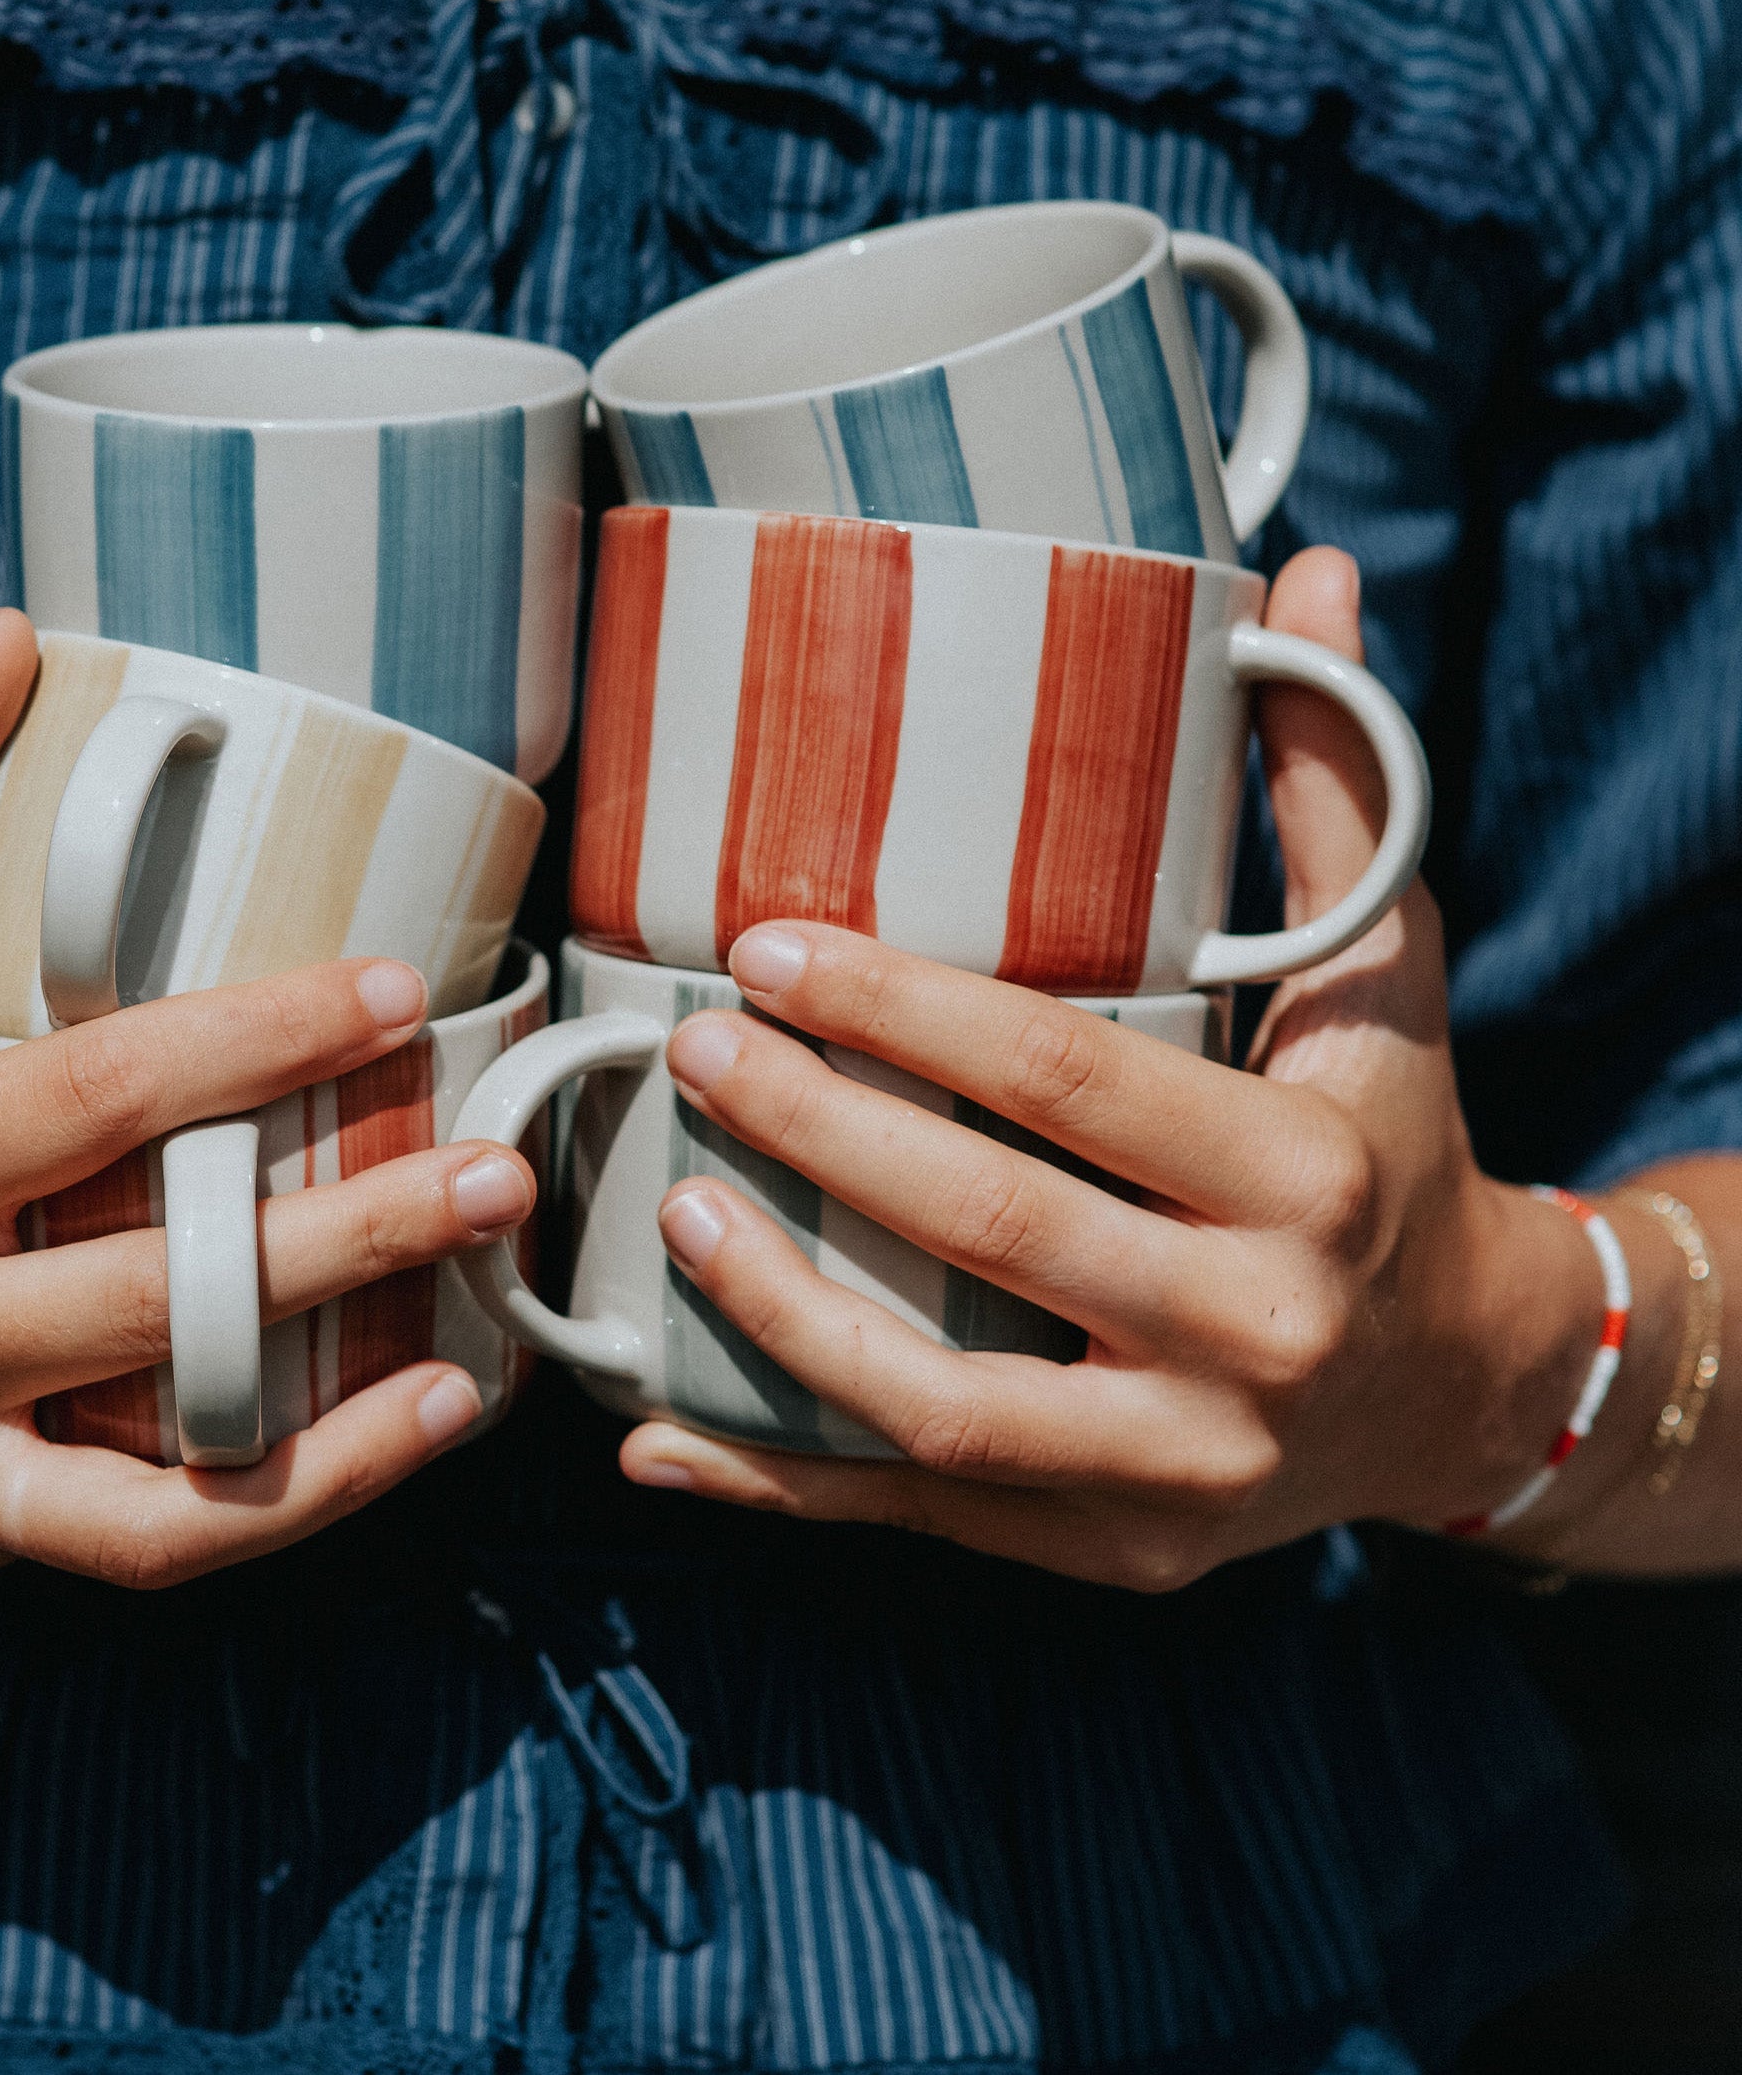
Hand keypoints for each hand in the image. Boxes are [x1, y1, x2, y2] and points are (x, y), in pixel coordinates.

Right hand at [0, 611, 535, 1595]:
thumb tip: (14, 638)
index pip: (89, 1101)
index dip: (252, 1043)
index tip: (390, 991)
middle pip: (147, 1300)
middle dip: (344, 1241)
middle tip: (497, 1178)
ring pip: (150, 1499)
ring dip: (334, 1445)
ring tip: (475, 1372)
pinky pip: (116, 1542)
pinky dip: (253, 1510)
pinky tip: (373, 1442)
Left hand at [615, 550, 1616, 1587]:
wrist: (1468, 1384)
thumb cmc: (1394, 1146)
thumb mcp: (1387, 976)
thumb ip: (1332, 789)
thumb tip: (1314, 583)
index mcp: (1306, 1174)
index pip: (1065, 1080)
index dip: (901, 1012)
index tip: (768, 947)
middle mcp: (1255, 1333)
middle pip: (989, 1231)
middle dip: (817, 1132)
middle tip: (691, 1049)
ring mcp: (1188, 1467)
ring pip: (943, 1410)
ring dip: (779, 1318)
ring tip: (669, 1216)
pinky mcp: (1126, 1549)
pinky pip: (929, 1522)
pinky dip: (784, 1490)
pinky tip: (664, 1434)